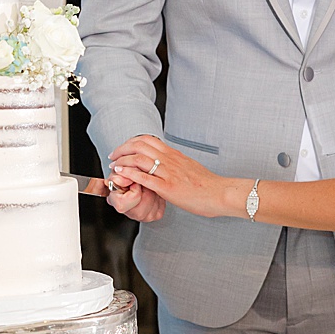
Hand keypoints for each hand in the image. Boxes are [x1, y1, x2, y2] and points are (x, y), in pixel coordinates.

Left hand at [110, 136, 232, 218]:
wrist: (220, 193)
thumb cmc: (207, 184)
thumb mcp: (189, 167)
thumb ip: (175, 163)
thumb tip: (165, 162)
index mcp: (174, 155)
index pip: (148, 140)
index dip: (131, 143)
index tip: (122, 149)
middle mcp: (169, 160)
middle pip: (140, 145)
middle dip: (122, 149)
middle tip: (113, 156)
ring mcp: (168, 173)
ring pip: (139, 159)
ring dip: (122, 161)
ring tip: (114, 166)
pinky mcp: (168, 187)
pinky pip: (145, 177)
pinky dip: (129, 174)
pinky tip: (121, 174)